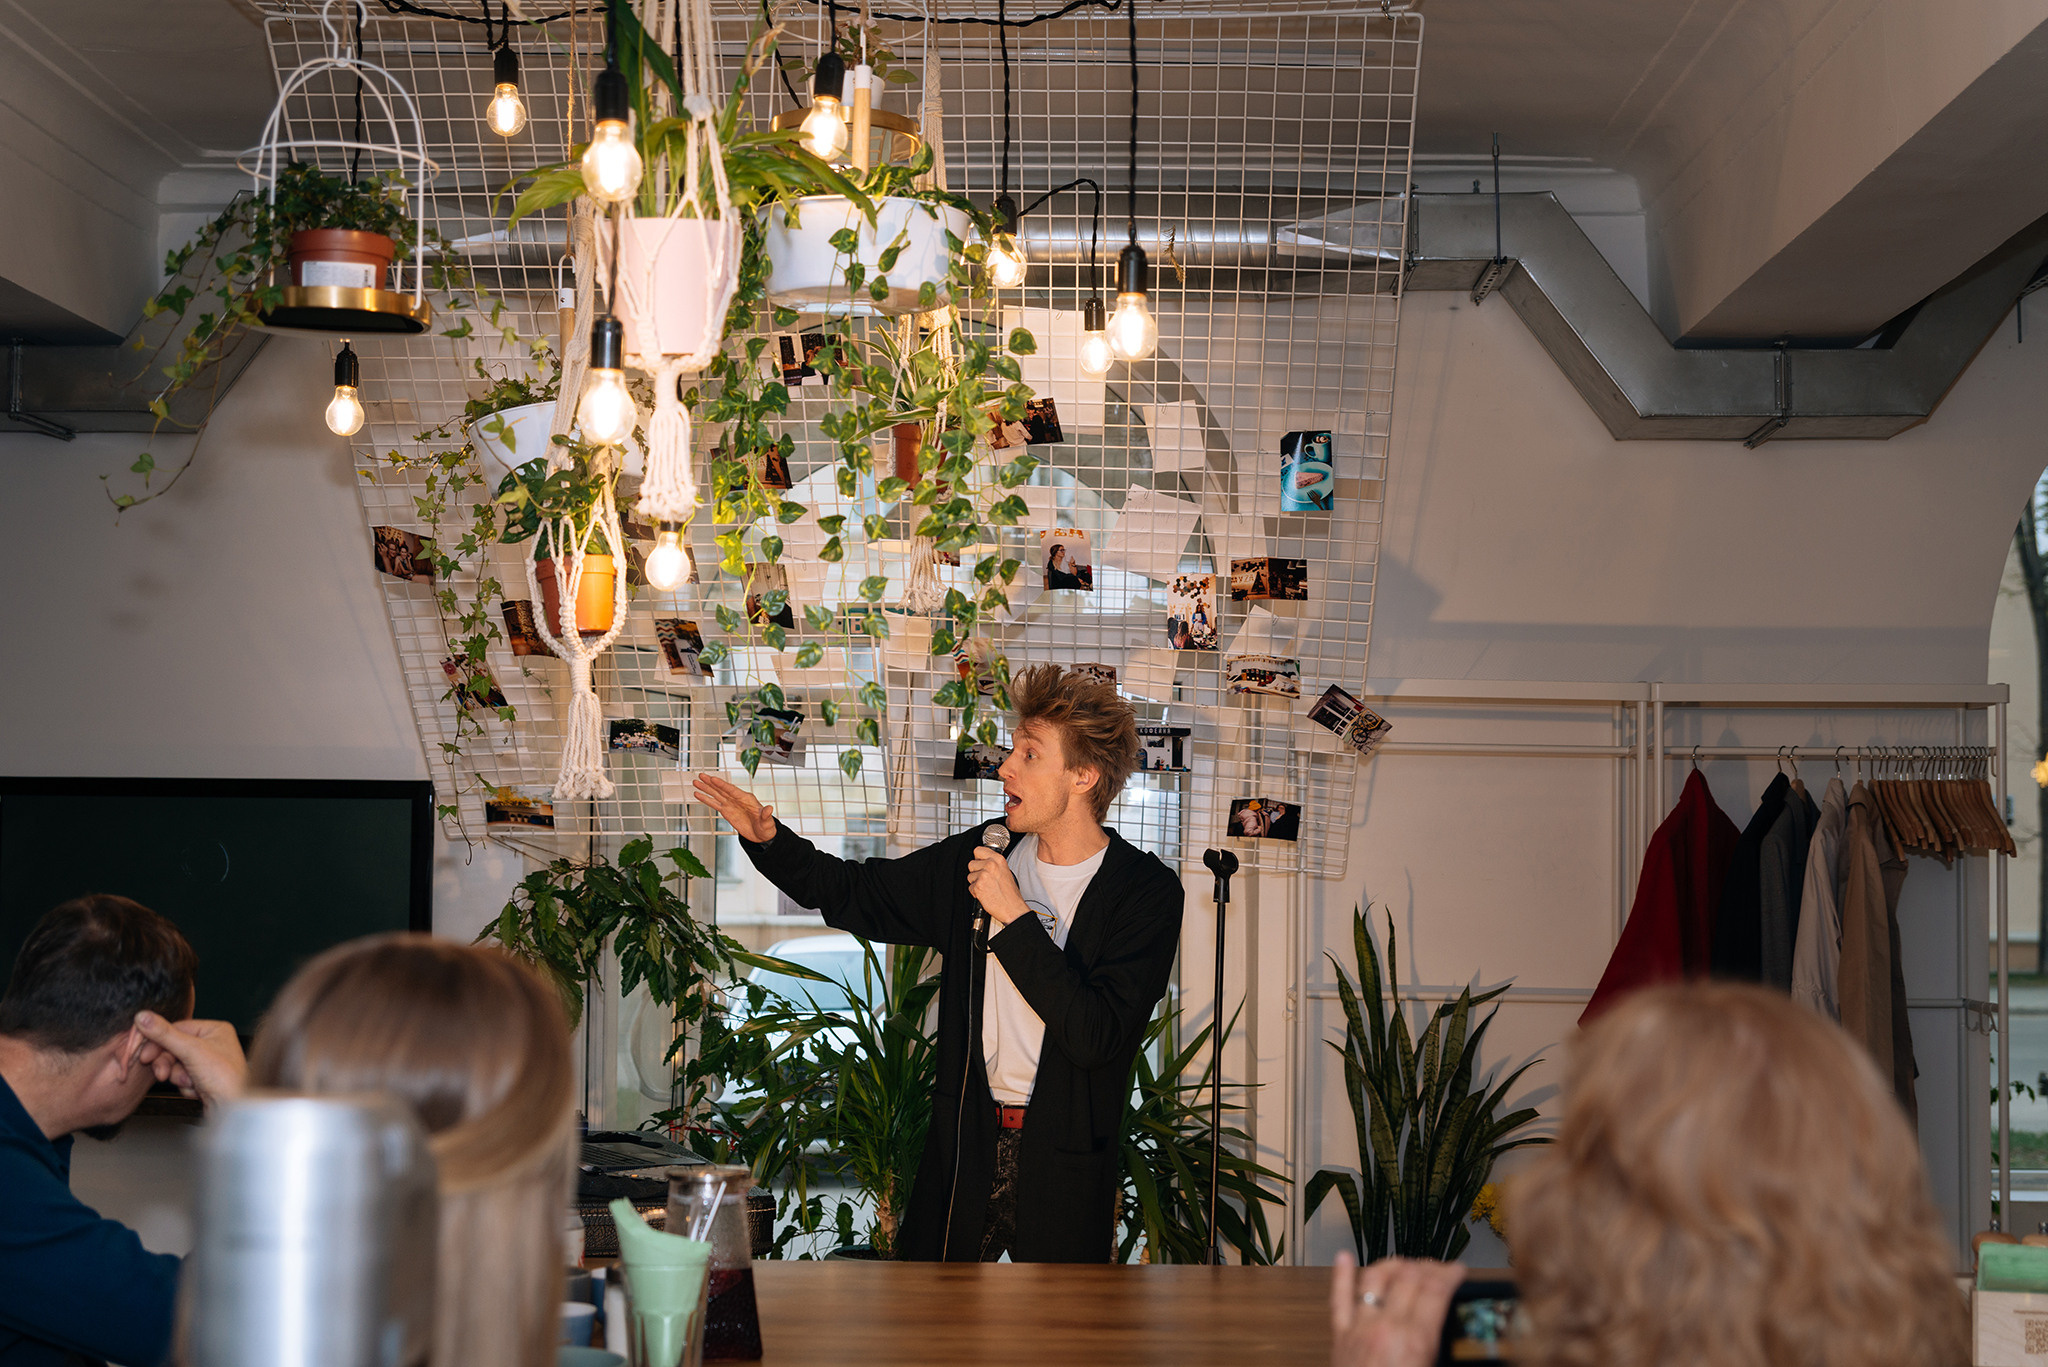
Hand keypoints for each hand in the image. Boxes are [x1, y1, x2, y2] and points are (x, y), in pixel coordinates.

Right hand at [134, 1013, 246, 1111]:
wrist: (232, 1108)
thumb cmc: (225, 1078)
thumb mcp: (191, 1051)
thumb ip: (164, 1034)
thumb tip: (143, 1016)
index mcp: (215, 1029)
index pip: (177, 1029)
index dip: (158, 1042)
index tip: (144, 1055)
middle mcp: (213, 1043)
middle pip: (174, 1048)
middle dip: (168, 1064)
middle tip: (161, 1073)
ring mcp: (207, 1062)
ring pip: (175, 1065)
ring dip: (178, 1077)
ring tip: (189, 1082)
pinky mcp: (203, 1078)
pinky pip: (182, 1078)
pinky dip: (185, 1086)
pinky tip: (197, 1090)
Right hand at [693, 773, 777, 843]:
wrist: (761, 835)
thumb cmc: (766, 827)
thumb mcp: (767, 822)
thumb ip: (766, 815)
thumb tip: (769, 808)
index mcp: (747, 799)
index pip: (732, 790)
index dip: (722, 785)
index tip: (713, 779)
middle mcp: (737, 800)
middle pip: (722, 789)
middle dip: (711, 783)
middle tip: (701, 775)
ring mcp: (731, 805)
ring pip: (716, 795)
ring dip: (706, 789)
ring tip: (696, 782)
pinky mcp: (727, 811)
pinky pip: (715, 804)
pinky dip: (706, 799)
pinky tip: (698, 795)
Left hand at [967, 845, 1028, 926]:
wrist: (1012, 908)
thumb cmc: (1010, 894)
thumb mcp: (1005, 872)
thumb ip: (994, 864)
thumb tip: (983, 861)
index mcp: (998, 859)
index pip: (978, 850)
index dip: (978, 858)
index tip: (980, 863)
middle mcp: (990, 865)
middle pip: (971, 864)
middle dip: (976, 872)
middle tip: (986, 880)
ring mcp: (984, 875)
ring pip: (969, 876)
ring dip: (976, 883)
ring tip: (987, 888)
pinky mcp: (978, 886)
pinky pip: (970, 887)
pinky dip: (975, 892)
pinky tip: (985, 894)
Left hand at [1328, 1252, 1463, 1366]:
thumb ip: (1446, 1354)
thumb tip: (1462, 1350)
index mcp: (1414, 1342)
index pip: (1435, 1290)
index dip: (1450, 1274)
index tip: (1459, 1270)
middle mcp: (1385, 1328)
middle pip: (1409, 1278)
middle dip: (1428, 1266)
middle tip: (1440, 1269)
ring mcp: (1359, 1329)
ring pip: (1375, 1278)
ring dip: (1394, 1265)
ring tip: (1407, 1263)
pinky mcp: (1340, 1338)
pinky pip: (1339, 1299)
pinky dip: (1341, 1275)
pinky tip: (1343, 1257)